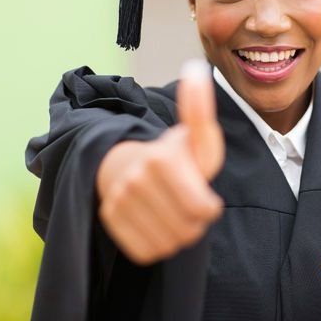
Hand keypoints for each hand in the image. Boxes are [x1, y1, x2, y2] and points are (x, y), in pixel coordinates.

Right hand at [96, 61, 224, 263]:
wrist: (128, 162)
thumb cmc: (174, 154)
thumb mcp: (196, 136)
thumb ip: (201, 110)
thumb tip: (197, 68)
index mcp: (162, 159)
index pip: (203, 210)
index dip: (210, 208)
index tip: (205, 194)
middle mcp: (136, 179)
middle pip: (187, 230)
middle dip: (195, 222)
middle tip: (188, 204)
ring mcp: (119, 199)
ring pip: (167, 244)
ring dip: (177, 234)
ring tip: (173, 212)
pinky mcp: (109, 219)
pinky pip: (146, 251)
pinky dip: (157, 244)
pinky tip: (157, 223)